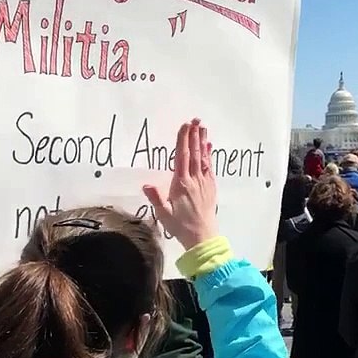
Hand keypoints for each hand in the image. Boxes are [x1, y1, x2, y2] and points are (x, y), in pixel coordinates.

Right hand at [143, 119, 218, 249]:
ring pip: (203, 158)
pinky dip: (209, 155)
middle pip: (194, 153)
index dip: (183, 140)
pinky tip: (209, 147)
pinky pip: (210, 167)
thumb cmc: (180, 226)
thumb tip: (146, 184)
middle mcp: (195, 180)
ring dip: (203, 142)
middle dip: (194, 136)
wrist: (202, 237)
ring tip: (203, 127)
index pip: (182, 157)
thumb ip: (156, 198)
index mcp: (181, 184)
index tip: (184, 126)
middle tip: (196, 120)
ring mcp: (204, 182)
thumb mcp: (164, 213)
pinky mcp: (211, 187)